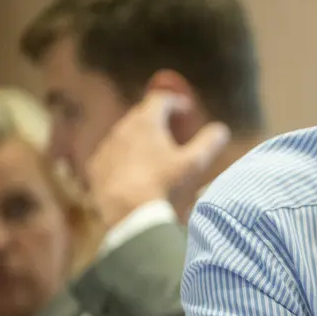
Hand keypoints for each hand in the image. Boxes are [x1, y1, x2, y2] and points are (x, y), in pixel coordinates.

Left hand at [86, 91, 230, 227]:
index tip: (186, 110)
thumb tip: (221, 129)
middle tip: (173, 128)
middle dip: (158, 118)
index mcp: (146, 122)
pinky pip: (112, 155)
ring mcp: (106, 148)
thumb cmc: (165, 185)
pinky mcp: (95, 168)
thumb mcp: (195, 163)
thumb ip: (209, 142)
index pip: (160, 99)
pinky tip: (135, 171)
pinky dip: (124, 156)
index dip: (175, 102)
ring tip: (155, 152)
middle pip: (141, 115)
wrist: (128, 215)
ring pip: (124, 135)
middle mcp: (122, 129)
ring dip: (140, 138)